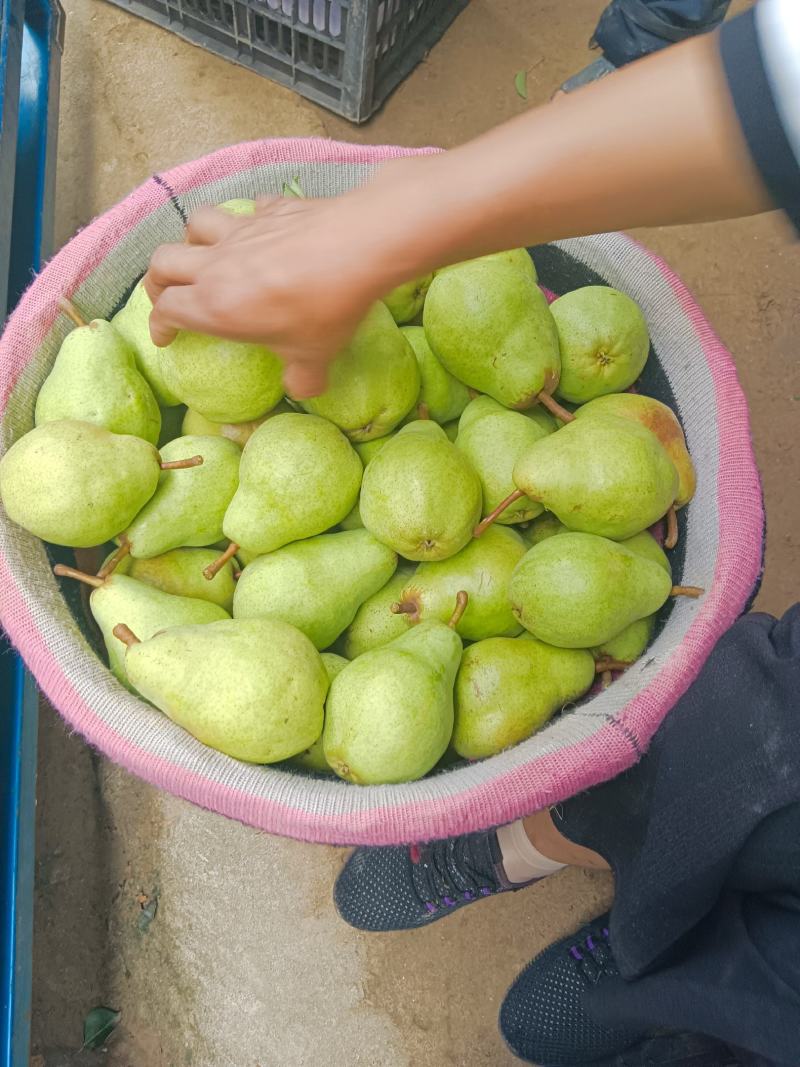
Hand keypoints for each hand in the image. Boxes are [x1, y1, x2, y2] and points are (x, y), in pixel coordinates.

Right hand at [144, 194, 399, 398]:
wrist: (358, 246)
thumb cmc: (326, 308)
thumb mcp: (314, 356)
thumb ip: (302, 378)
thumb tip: (302, 389)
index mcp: (215, 306)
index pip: (167, 311)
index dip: (159, 325)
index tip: (165, 337)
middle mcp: (217, 264)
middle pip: (163, 262)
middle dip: (158, 280)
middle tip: (170, 295)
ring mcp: (241, 230)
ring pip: (194, 224)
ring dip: (192, 240)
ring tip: (204, 255)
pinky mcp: (270, 208)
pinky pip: (247, 209)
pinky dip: (247, 219)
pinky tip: (261, 229)